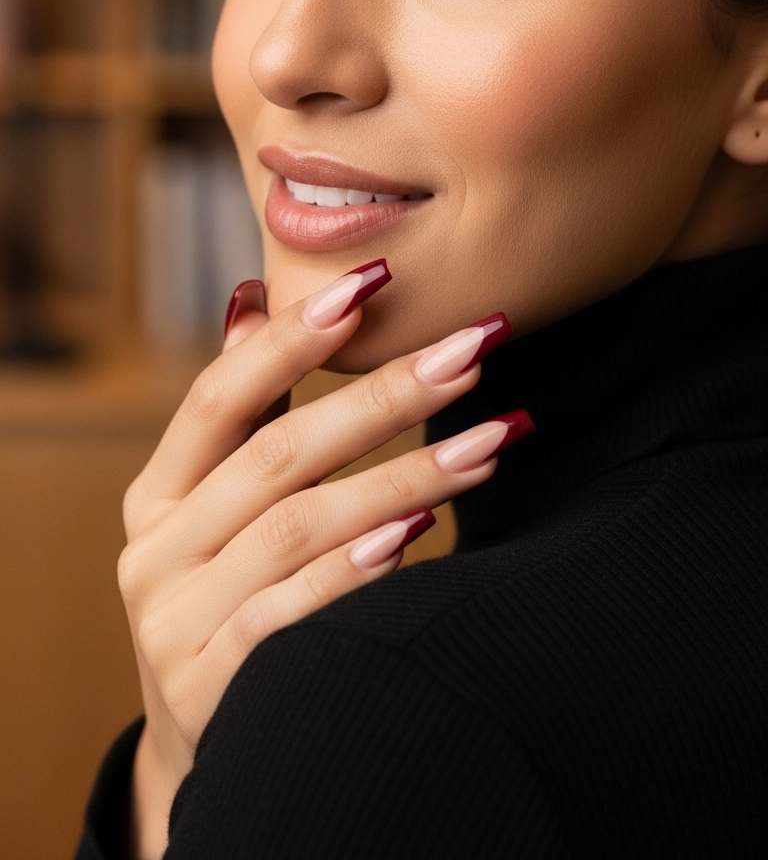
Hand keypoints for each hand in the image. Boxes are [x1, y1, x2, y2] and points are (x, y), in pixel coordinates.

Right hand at [119, 259, 529, 858]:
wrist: (213, 758)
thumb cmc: (231, 601)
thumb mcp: (216, 512)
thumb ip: (240, 415)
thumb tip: (252, 297)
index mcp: (158, 495)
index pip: (219, 398)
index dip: (290, 341)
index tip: (371, 285)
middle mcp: (155, 553)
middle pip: (278, 455)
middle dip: (385, 396)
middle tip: (473, 352)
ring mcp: (177, 623)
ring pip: (300, 528)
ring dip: (405, 477)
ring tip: (491, 442)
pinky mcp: (211, 688)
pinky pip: (291, 615)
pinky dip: (356, 571)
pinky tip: (419, 535)